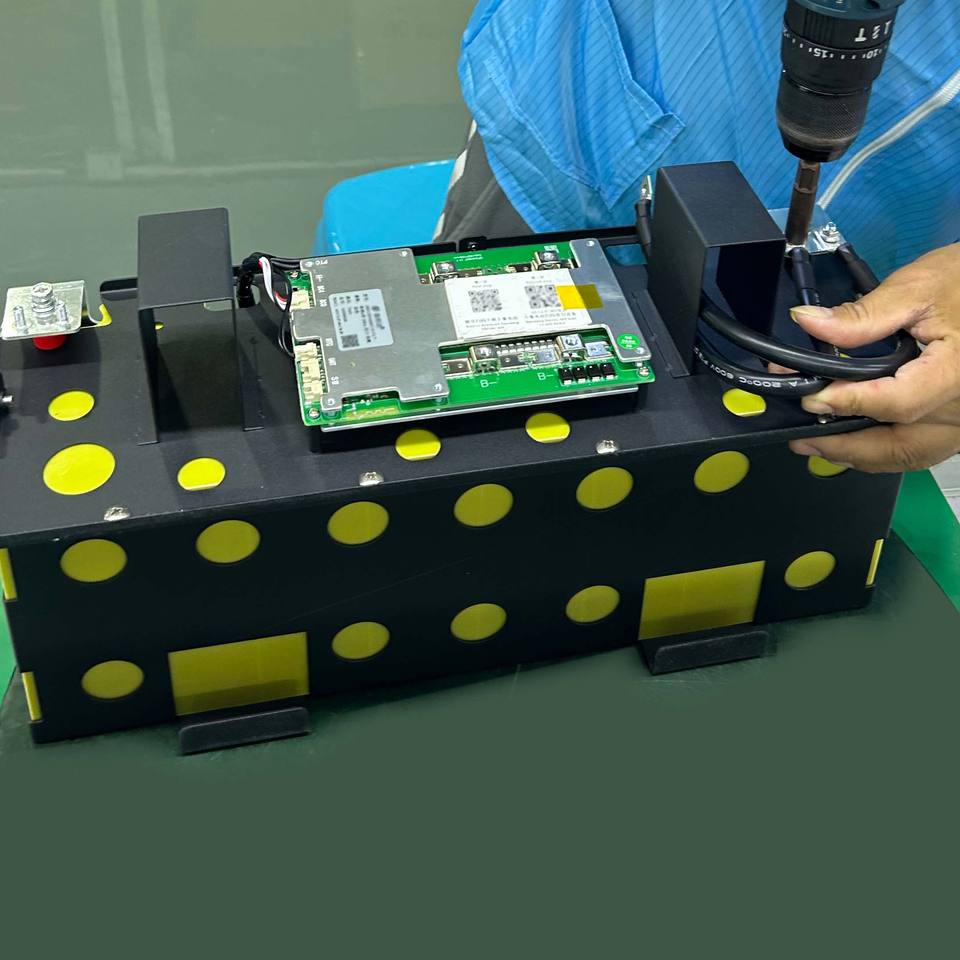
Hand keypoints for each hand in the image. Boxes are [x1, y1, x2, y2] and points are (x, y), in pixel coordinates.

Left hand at [785, 243, 959, 472]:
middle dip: (845, 445)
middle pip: (901, 444)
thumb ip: (862, 315)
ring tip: (817, 443)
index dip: (850, 403)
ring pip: (910, 455)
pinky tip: (853, 442)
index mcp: (959, 372)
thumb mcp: (917, 288)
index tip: (812, 398)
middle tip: (800, 437)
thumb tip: (809, 323)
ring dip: (861, 454)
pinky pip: (922, 449)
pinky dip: (884, 451)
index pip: (898, 401)